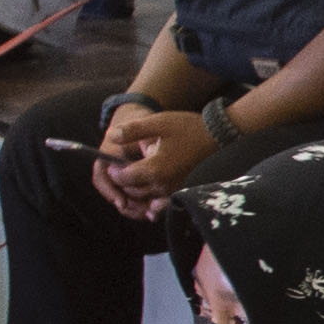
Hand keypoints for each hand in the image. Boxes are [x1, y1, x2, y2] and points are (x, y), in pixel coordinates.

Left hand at [96, 103, 219, 213]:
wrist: (213, 135)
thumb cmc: (185, 127)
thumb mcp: (157, 122)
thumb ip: (132, 130)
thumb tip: (111, 135)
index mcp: (155, 169)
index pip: (124, 178)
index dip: (113, 171)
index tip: (111, 162)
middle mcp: (162, 184)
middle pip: (131, 191)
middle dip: (121, 182)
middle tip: (116, 169)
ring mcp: (171, 189)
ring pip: (143, 198)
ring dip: (132, 191)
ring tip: (128, 175)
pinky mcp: (178, 189)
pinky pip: (157, 201)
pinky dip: (147, 199)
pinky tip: (144, 187)